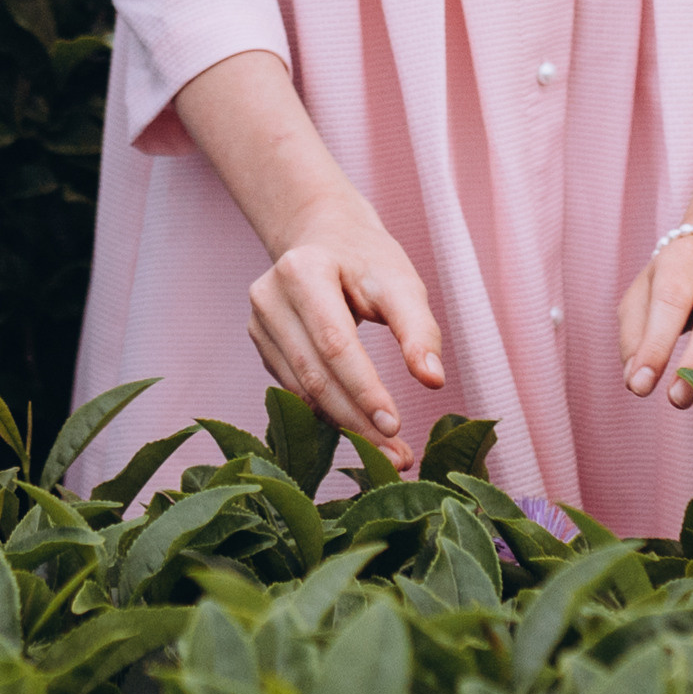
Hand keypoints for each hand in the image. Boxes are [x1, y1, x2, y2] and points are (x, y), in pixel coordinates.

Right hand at [246, 197, 444, 469]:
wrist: (323, 235)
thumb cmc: (369, 260)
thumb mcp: (401, 284)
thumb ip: (419, 330)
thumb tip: (433, 381)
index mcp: (303, 272)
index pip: (335, 345)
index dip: (364, 391)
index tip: (396, 428)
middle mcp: (269, 297)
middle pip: (315, 375)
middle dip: (357, 421)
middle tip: (397, 458)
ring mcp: (258, 323)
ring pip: (302, 391)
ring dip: (344, 426)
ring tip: (385, 453)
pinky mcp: (261, 344)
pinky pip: (295, 389)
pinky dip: (328, 413)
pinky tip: (359, 430)